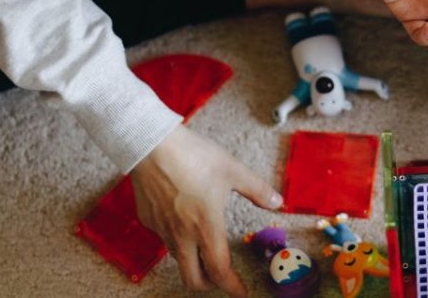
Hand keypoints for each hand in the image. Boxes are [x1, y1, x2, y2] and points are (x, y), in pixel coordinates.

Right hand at [131, 126, 282, 296]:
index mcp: (206, 226)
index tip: (242, 292)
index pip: (220, 270)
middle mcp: (182, 235)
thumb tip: (278, 203)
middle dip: (209, 284)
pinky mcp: (148, 220)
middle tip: (222, 277)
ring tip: (205, 248)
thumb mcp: (233, 170)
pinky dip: (176, 239)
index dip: (232, 286)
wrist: (152, 145)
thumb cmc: (194, 156)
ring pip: (178, 259)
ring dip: (193, 261)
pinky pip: (164, 238)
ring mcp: (162, 229)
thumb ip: (257, 190)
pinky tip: (183, 220)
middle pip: (192, 278)